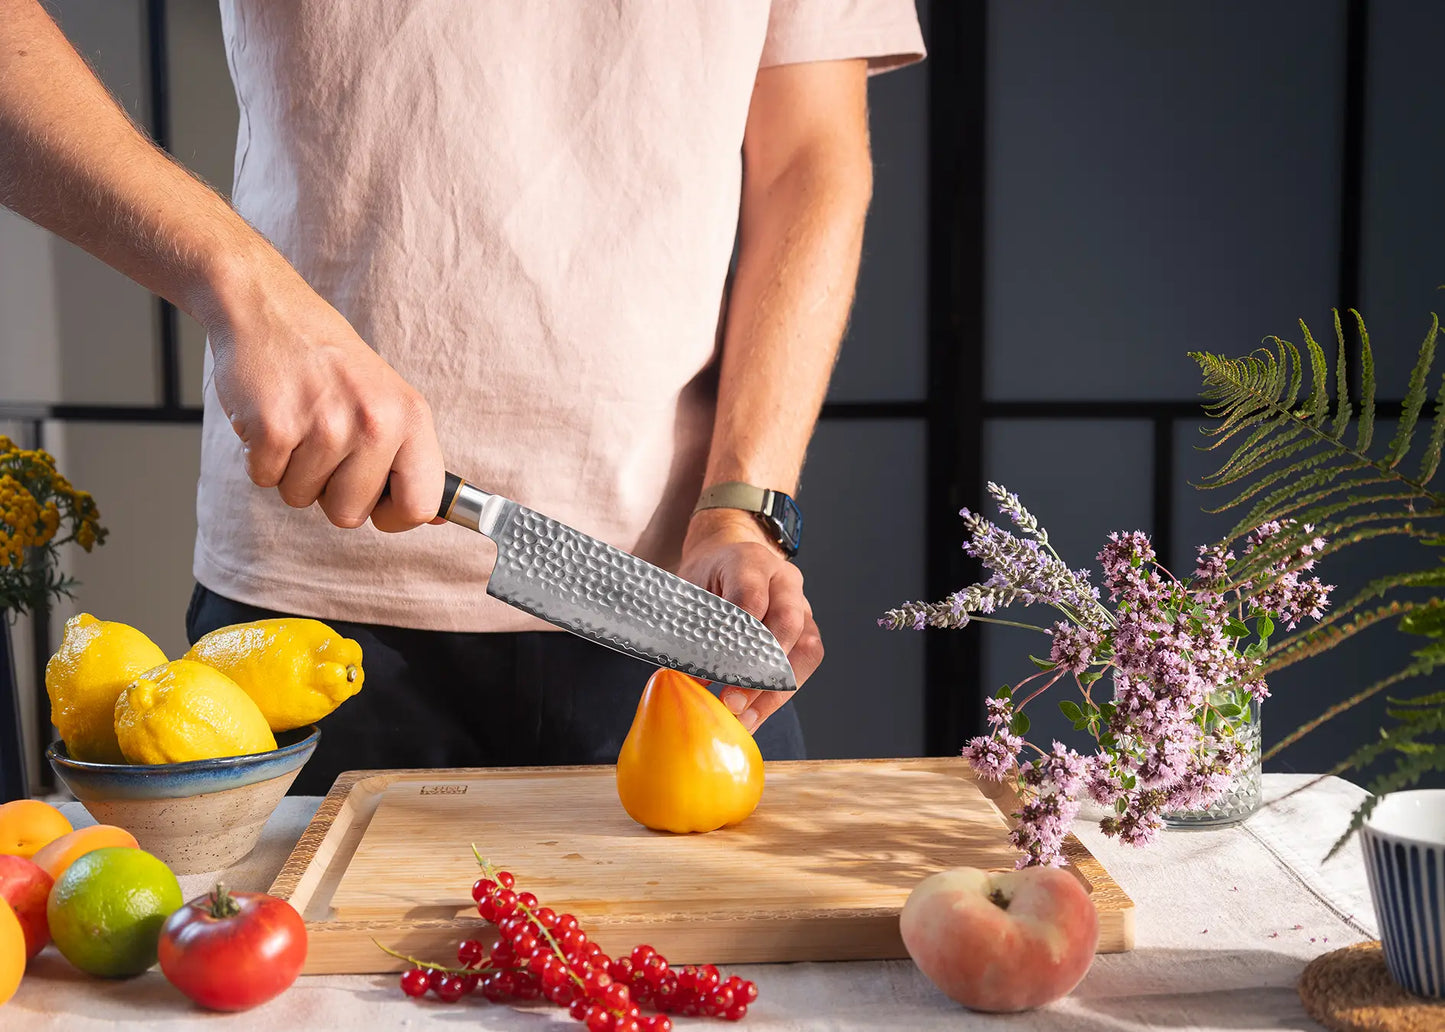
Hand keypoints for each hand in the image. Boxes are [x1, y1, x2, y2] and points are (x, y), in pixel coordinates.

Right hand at [203, 258, 444, 531]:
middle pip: (349, 514)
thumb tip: (439, 517)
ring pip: (301, 498)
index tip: (378, 503)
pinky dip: (262, 457)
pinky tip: (274, 417)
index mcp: (411, 417)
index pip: (421, 506)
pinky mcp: (275, 427)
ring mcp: (324, 425)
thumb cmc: (332, 363)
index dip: (394, 517)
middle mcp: (374, 421)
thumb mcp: (390, 399)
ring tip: (299, 422)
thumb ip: (411, 458)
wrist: (269, 310)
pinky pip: (265, 479)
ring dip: (293, 470)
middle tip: (324, 444)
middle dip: (329, 492)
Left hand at [676, 507, 823, 731]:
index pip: (750, 600)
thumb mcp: (688, 591)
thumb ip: (690, 630)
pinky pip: (804, 663)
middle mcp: (784, 581)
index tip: (712, 673)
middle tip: (730, 702)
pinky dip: (779, 693)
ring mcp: (802, 604)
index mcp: (750, 561)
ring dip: (776, 689)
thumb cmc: (706, 578)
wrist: (727, 558)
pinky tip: (754, 715)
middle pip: (788, 624)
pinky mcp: (807, 630)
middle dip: (760, 670)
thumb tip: (682, 681)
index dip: (734, 640)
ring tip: (745, 718)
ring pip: (807, 648)